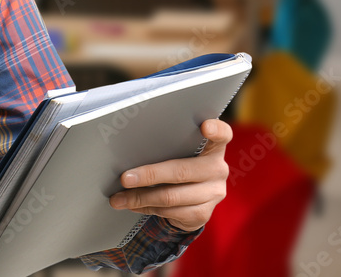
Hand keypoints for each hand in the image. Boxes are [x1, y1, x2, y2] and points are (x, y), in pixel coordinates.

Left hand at [108, 118, 232, 231]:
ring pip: (171, 197)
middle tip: (124, 179)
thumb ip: (165, 145)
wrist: (190, 199)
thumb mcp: (176, 151)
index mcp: (213, 147)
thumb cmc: (177, 163)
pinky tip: (133, 204)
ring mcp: (213, 193)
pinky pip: (171, 213)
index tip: (205, 126)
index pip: (223, 134)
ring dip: (140, 197)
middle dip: (148, 175)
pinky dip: (146, 208)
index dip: (215, 130)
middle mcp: (217, 169)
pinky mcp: (204, 213)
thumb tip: (126, 146)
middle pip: (181, 171)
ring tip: (118, 198)